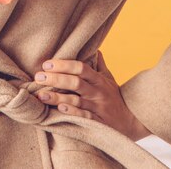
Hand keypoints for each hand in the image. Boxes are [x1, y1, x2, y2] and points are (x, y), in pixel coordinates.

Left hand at [34, 51, 150, 140]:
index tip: (47, 64)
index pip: (81, 68)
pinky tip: (59, 108)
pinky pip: (84, 117)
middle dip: (55, 79)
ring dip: (57, 97)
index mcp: (99, 80)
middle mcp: (98, 93)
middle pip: (75, 83)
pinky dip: (72, 112)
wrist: (132, 121)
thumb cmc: (115, 97)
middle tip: (38, 77)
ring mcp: (99, 108)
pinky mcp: (99, 123)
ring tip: (41, 94)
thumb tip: (94, 47)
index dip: (63, 65)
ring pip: (76, 101)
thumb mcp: (109, 79)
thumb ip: (99, 64)